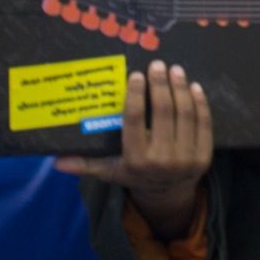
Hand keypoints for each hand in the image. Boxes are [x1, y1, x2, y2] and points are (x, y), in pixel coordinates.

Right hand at [55, 61, 212, 239]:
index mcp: (136, 160)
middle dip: (160, 85)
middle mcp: (163, 160)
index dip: (136, 96)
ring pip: (185, 115)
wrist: (168, 194)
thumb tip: (55, 161)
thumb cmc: (134, 174)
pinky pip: (204, 124)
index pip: (135, 122)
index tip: (136, 75)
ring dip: (181, 88)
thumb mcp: (110, 171)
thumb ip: (85, 164)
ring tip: (174, 70)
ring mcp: (187, 159)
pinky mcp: (204, 157)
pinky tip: (193, 86)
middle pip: (163, 113)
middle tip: (157, 65)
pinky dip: (200, 102)